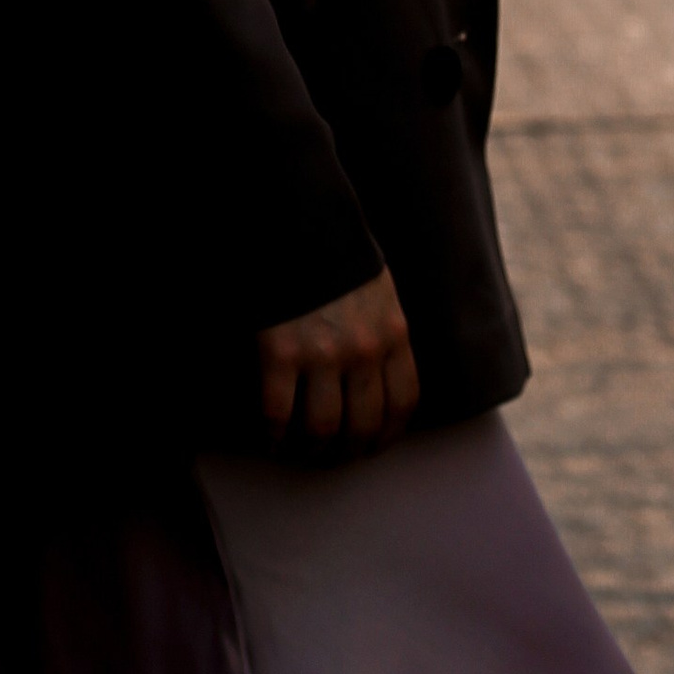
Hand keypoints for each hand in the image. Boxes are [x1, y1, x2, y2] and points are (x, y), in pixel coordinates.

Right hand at [257, 268, 419, 448]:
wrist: (295, 216)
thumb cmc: (336, 251)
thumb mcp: (379, 289)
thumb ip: (384, 332)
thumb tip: (379, 377)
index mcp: (393, 333)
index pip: (403, 403)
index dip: (388, 434)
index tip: (372, 446)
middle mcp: (363, 350)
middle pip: (363, 425)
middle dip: (347, 450)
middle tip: (332, 457)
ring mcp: (322, 354)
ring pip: (322, 428)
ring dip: (311, 450)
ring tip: (300, 451)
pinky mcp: (280, 352)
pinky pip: (278, 413)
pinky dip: (274, 434)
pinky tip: (270, 438)